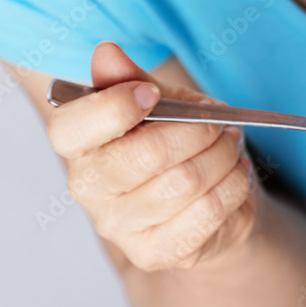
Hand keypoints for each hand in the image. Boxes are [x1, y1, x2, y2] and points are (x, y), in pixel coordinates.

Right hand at [47, 41, 256, 272]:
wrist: (207, 200)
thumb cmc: (175, 140)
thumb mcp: (158, 101)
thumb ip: (130, 79)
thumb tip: (106, 53)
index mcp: (80, 145)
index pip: (71, 129)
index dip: (114, 107)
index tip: (151, 93)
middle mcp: (89, 189)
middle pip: (146, 155)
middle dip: (196, 130)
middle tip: (218, 121)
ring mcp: (119, 226)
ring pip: (184, 182)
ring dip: (221, 155)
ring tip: (231, 143)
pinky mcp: (153, 253)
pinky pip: (206, 213)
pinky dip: (232, 185)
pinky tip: (235, 172)